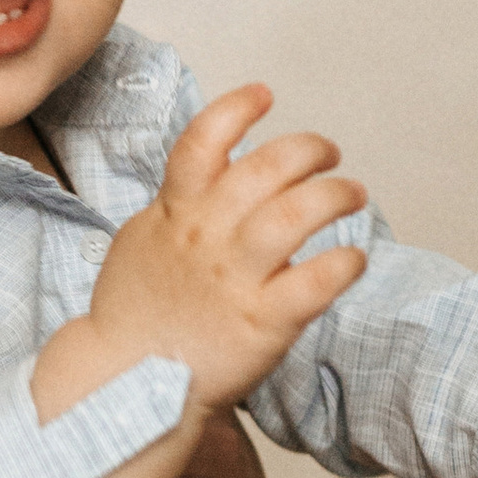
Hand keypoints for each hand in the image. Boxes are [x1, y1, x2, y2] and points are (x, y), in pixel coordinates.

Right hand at [86, 85, 365, 408]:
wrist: (123, 382)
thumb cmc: (136, 313)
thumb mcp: (142, 241)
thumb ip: (177, 206)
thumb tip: (211, 175)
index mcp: (175, 212)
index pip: (203, 141)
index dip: (237, 108)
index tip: (265, 94)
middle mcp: (206, 237)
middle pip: (266, 169)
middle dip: (308, 149)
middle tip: (328, 153)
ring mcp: (235, 279)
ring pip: (295, 215)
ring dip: (334, 195)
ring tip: (352, 194)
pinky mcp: (263, 322)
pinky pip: (316, 282)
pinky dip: (344, 263)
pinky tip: (353, 259)